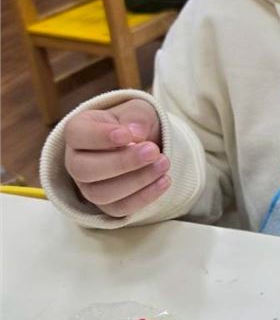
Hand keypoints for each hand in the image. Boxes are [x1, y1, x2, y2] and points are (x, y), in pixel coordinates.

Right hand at [64, 100, 169, 216]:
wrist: (145, 144)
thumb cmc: (134, 123)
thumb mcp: (138, 110)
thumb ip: (136, 116)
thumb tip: (136, 132)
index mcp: (78, 131)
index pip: (77, 135)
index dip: (100, 137)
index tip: (127, 135)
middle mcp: (76, 161)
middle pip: (84, 169)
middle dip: (122, 162)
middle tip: (152, 151)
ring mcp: (88, 186)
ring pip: (100, 194)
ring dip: (136, 180)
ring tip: (163, 164)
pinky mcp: (106, 205)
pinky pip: (119, 208)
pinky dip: (143, 197)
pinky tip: (164, 181)